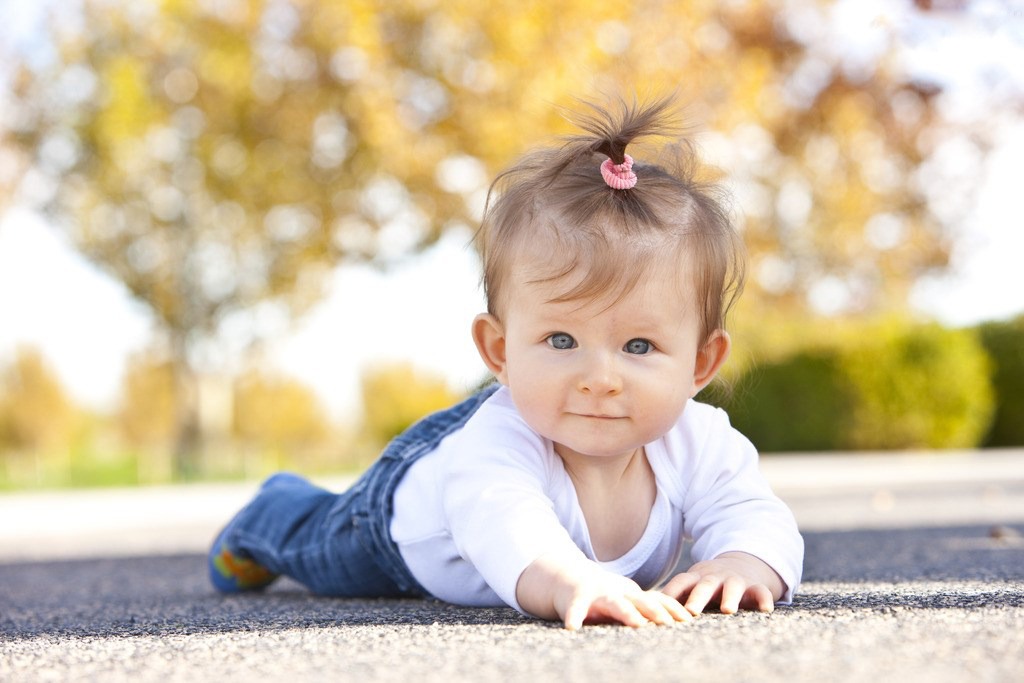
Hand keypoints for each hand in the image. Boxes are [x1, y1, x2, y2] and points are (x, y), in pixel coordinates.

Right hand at [556, 571, 693, 630]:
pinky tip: (572, 628)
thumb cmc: (600, 595)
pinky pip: (574, 609)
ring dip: (626, 612)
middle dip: (656, 610)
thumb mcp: (625, 600)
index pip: (657, 599)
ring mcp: (596, 594)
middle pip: (640, 600)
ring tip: (637, 623)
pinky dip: (574, 617)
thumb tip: (673, 625)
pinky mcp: (575, 597)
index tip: (688, 620)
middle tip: (669, 623)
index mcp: (632, 594)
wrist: (567, 577)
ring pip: (614, 602)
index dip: (672, 608)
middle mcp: (617, 592)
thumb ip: (644, 611)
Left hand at [660, 552, 784, 615]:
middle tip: (691, 611)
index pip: (681, 581)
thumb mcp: (693, 584)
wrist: (741, 565)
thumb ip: (675, 596)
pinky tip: (766, 610)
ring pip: (733, 586)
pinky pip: (761, 591)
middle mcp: (715, 577)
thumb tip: (645, 611)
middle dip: (698, 597)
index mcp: (697, 577)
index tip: (661, 605)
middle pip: (705, 585)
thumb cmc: (709, 582)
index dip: (671, 592)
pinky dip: (764, 599)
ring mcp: (736, 580)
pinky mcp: (755, 586)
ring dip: (730, 597)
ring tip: (728, 610)